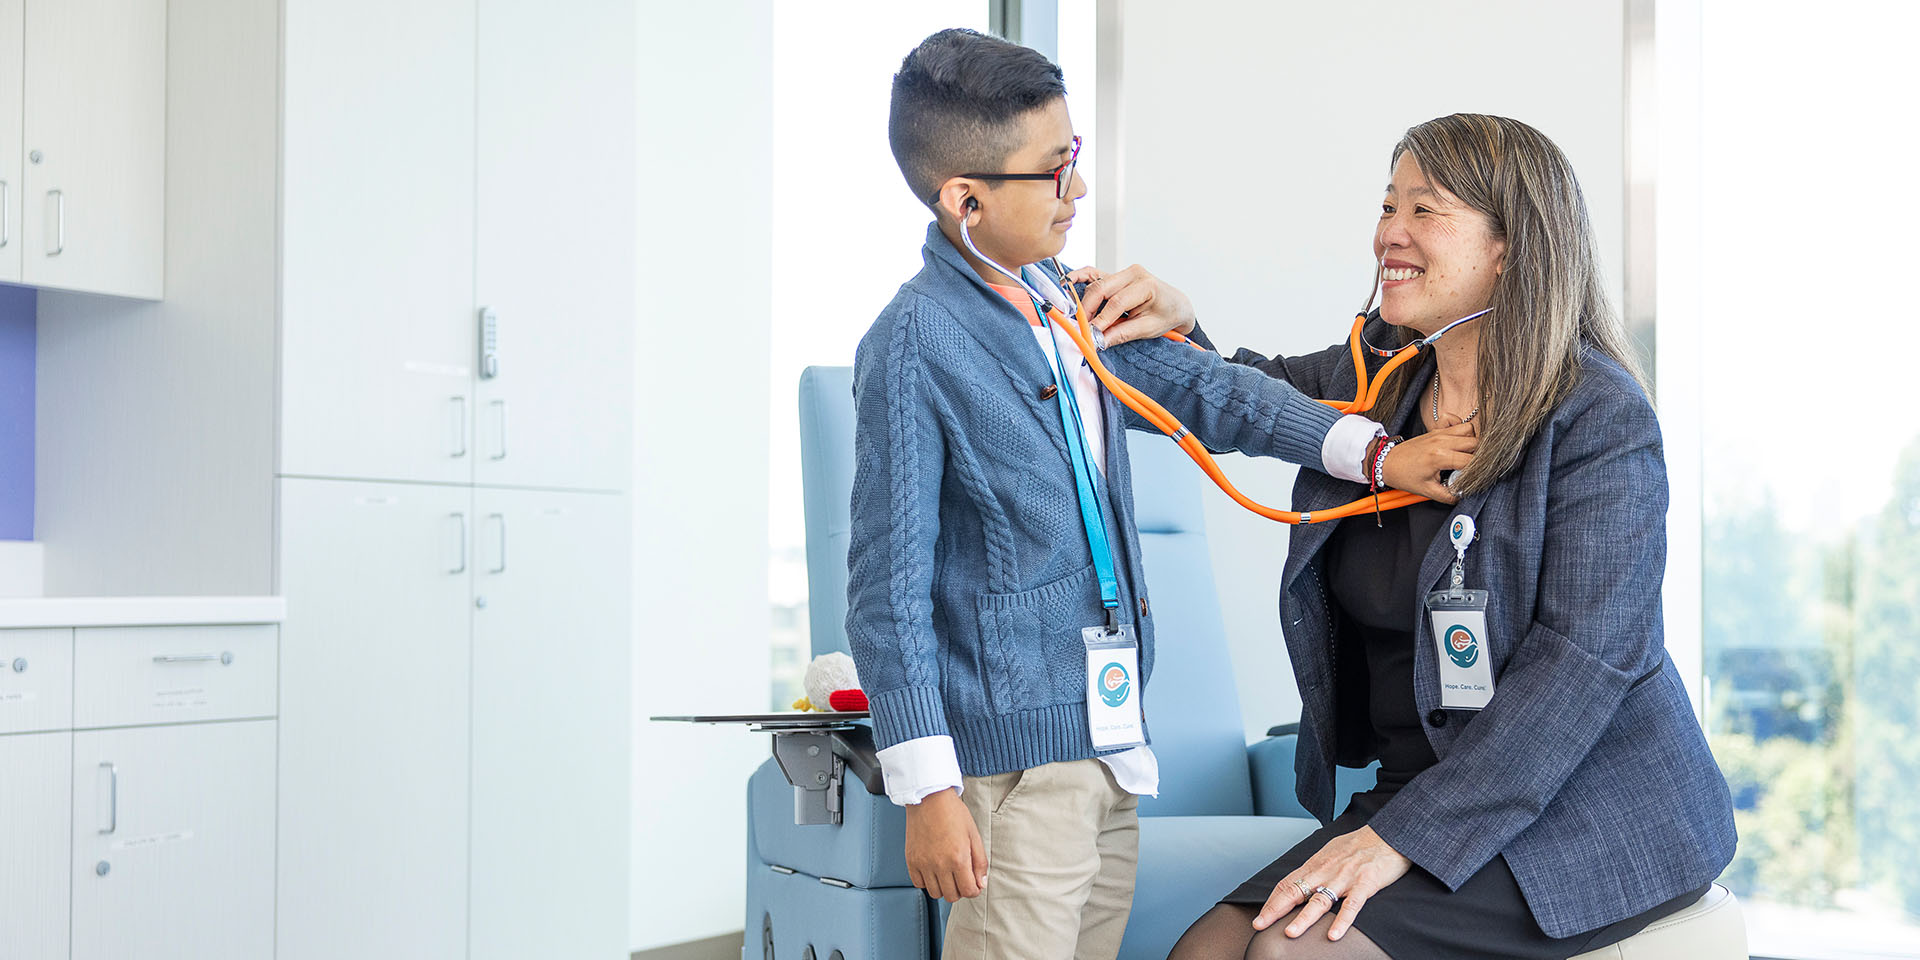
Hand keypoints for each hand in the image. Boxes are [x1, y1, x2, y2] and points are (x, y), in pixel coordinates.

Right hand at [904, 788, 988, 901]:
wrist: (929, 798)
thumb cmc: (952, 812)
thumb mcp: (974, 835)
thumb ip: (980, 862)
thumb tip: (981, 883)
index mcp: (958, 858)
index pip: (969, 891)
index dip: (974, 889)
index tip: (973, 882)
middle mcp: (940, 864)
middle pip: (952, 896)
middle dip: (960, 889)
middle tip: (960, 876)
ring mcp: (923, 864)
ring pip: (935, 893)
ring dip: (944, 887)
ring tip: (947, 873)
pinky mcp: (911, 860)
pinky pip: (919, 884)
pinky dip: (927, 881)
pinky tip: (933, 870)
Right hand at [1066, 265, 1195, 345]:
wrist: (1176, 304)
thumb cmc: (1166, 315)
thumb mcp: (1148, 329)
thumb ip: (1122, 333)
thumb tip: (1098, 340)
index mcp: (1146, 284)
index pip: (1117, 302)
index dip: (1101, 319)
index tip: (1090, 334)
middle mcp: (1134, 273)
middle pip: (1102, 289)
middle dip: (1088, 309)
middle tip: (1080, 328)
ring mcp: (1124, 272)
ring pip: (1096, 284)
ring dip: (1084, 302)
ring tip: (1077, 319)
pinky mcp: (1116, 276)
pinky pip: (1094, 274)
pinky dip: (1080, 278)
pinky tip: (1067, 282)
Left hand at [1254, 825, 1411, 940]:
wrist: (1389, 834)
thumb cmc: (1360, 844)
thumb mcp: (1331, 852)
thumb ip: (1317, 868)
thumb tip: (1303, 880)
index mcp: (1316, 864)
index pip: (1288, 884)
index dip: (1272, 901)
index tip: (1261, 916)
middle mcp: (1326, 870)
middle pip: (1296, 891)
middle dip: (1276, 909)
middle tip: (1260, 924)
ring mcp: (1345, 878)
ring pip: (1320, 901)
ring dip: (1303, 918)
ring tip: (1290, 932)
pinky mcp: (1365, 884)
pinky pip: (1351, 906)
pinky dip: (1341, 921)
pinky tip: (1333, 934)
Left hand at [1381, 419, 1476, 503]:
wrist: (1387, 462)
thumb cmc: (1404, 476)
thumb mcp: (1428, 491)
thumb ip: (1449, 495)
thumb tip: (1465, 495)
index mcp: (1439, 456)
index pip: (1471, 461)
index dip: (1478, 470)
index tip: (1477, 477)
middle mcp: (1441, 441)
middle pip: (1475, 442)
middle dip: (1478, 456)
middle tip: (1471, 467)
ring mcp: (1439, 433)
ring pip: (1469, 429)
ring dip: (1472, 441)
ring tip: (1466, 455)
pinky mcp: (1436, 429)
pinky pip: (1455, 420)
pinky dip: (1460, 426)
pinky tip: (1458, 440)